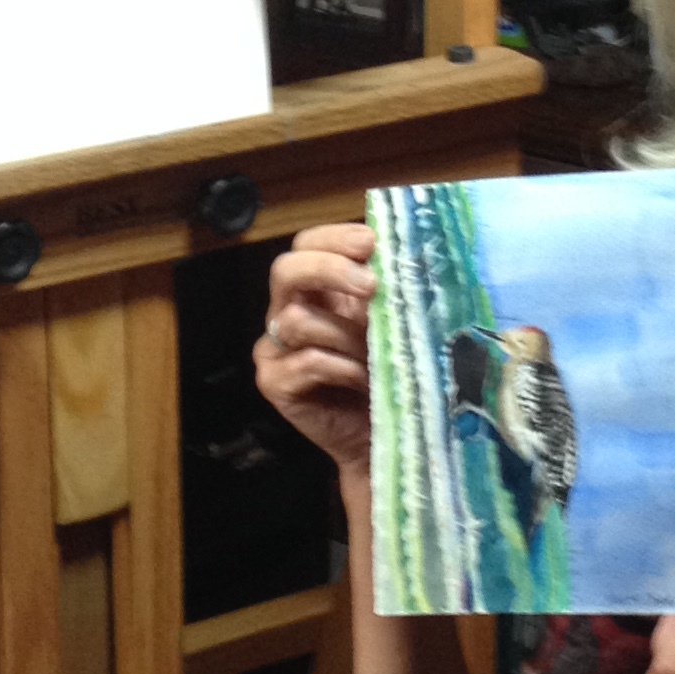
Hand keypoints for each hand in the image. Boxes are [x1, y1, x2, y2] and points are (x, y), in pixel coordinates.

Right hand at [253, 223, 375, 475]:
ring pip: (298, 319)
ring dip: (345, 334)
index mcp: (315, 288)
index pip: (307, 244)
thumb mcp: (389, 324)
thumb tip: (401, 253)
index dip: (335, 238)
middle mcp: (287, 311)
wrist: (375, 435)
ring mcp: (274, 348)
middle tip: (371, 284)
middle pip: (285, 269)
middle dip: (329, 269)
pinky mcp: (273, 382)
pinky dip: (342, 367)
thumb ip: (385, 290)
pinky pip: (306, 361)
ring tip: (374, 354)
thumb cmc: (385, 374)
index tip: (372, 241)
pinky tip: (363, 378)